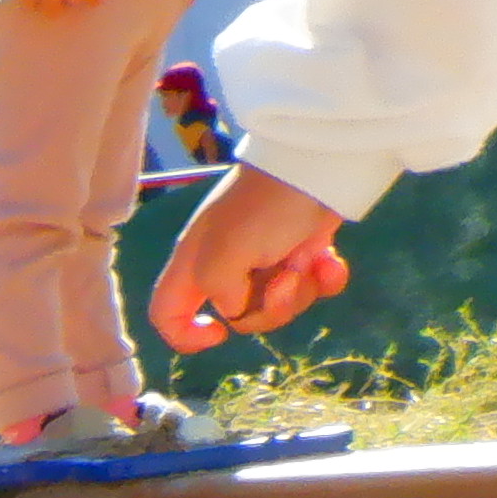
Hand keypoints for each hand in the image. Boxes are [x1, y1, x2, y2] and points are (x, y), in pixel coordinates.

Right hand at [147, 164, 351, 349]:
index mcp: (197, 265)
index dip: (185, 335)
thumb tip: (238, 308)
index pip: (167, 314)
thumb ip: (220, 295)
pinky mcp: (304, 249)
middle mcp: (228, 266)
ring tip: (310, 261)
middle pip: (239, 318)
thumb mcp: (224, 256)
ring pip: (280, 306)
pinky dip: (326, 280)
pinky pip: (313, 286)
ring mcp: (268, 258)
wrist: (319, 162)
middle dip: (269, 310)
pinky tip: (329, 260)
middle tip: (285, 279)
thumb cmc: (263, 207)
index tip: (219, 333)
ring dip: (301, 292)